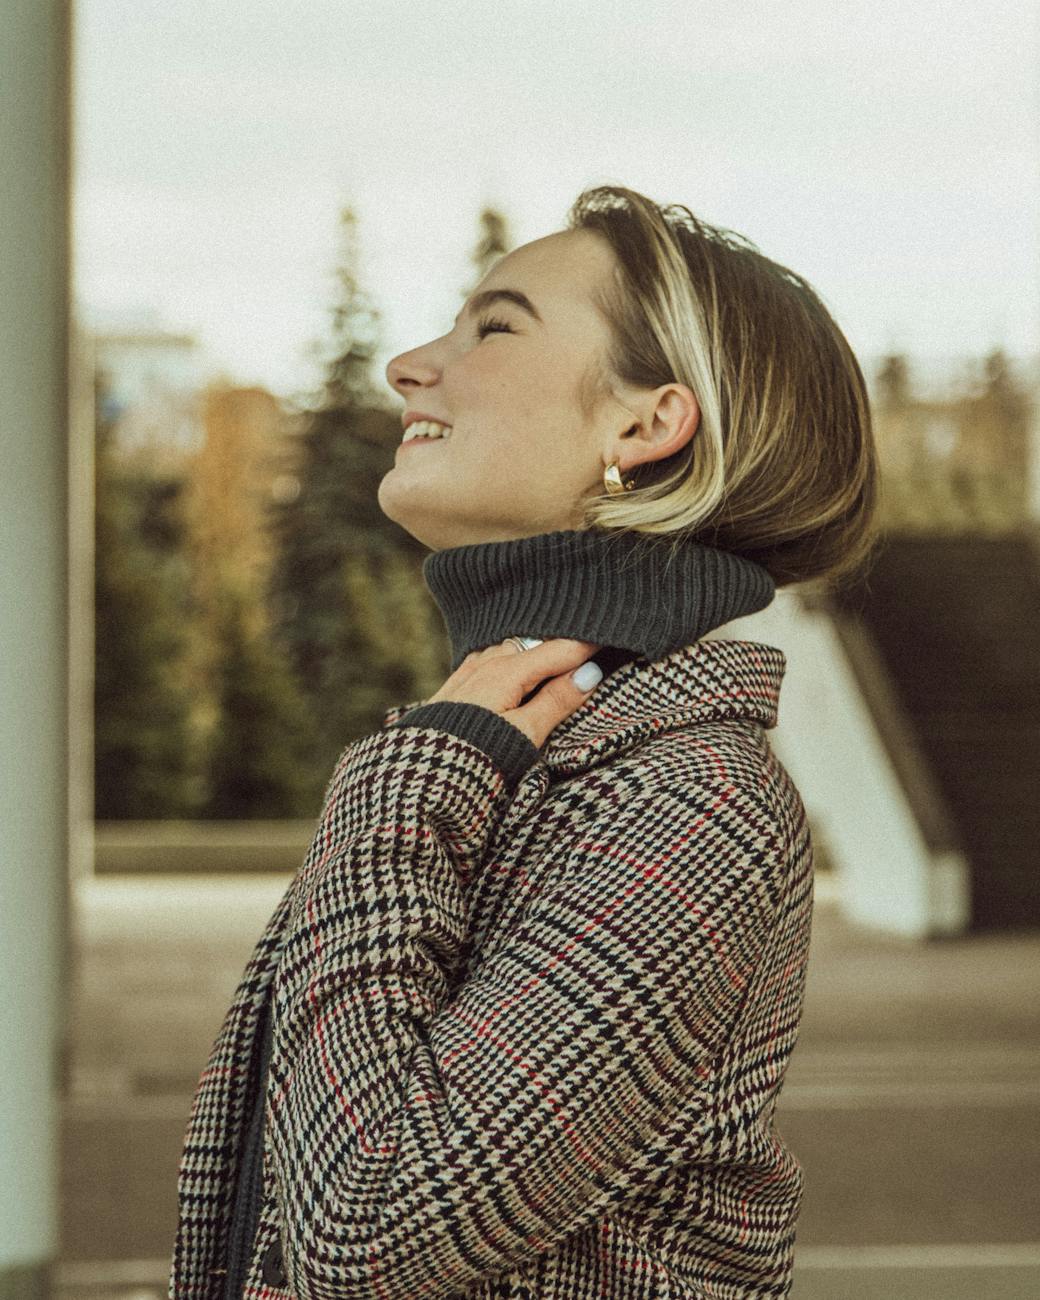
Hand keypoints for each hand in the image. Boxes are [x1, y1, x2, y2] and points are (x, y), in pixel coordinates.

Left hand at [424, 638, 604, 749]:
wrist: (417, 778)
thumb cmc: (474, 759)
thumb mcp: (524, 735)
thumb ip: (556, 702)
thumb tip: (590, 672)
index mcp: (508, 671)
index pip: (562, 648)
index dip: (591, 642)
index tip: (619, 632)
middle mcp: (487, 663)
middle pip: (537, 642)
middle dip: (564, 640)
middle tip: (596, 638)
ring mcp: (469, 672)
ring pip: (512, 647)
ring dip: (537, 647)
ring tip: (561, 650)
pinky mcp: (456, 685)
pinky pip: (491, 657)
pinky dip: (514, 655)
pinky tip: (514, 659)